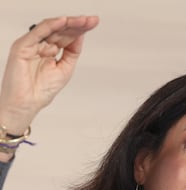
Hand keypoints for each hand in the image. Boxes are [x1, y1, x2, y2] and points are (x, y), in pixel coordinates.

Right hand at [0, 16, 98, 134]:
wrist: (27, 103)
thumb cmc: (42, 90)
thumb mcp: (65, 68)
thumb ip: (72, 52)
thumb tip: (81, 35)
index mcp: (50, 50)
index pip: (67, 36)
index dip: (80, 29)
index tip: (94, 23)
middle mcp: (41, 45)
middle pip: (61, 30)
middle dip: (78, 24)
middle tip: (92, 20)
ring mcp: (32, 44)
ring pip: (51, 28)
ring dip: (68, 23)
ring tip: (83, 20)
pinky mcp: (22, 46)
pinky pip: (38, 32)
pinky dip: (51, 26)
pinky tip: (63, 21)